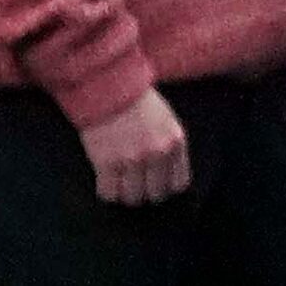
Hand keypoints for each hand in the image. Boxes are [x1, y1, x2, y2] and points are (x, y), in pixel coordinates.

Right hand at [79, 87, 191, 205]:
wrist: (110, 87)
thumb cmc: (139, 102)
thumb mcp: (167, 120)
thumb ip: (170, 146)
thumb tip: (168, 173)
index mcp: (175, 141)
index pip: (179, 183)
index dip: (166, 188)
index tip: (156, 185)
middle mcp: (157, 153)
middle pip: (156, 195)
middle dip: (146, 193)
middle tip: (136, 185)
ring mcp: (132, 160)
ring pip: (133, 198)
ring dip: (126, 194)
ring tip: (120, 183)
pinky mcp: (107, 163)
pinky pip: (109, 193)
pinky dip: (107, 191)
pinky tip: (107, 180)